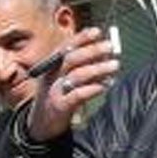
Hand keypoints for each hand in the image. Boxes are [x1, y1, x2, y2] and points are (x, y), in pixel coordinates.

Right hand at [25, 27, 120, 142]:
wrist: (41, 125)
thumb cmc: (58, 97)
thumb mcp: (63, 79)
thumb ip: (80, 66)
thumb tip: (103, 51)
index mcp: (52, 66)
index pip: (66, 47)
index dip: (81, 38)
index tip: (97, 32)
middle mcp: (52, 76)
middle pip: (72, 58)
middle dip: (92, 51)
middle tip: (111, 47)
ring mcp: (55, 91)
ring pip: (77, 75)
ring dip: (98, 68)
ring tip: (114, 65)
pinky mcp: (60, 108)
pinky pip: (77, 95)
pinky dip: (92, 89)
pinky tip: (104, 85)